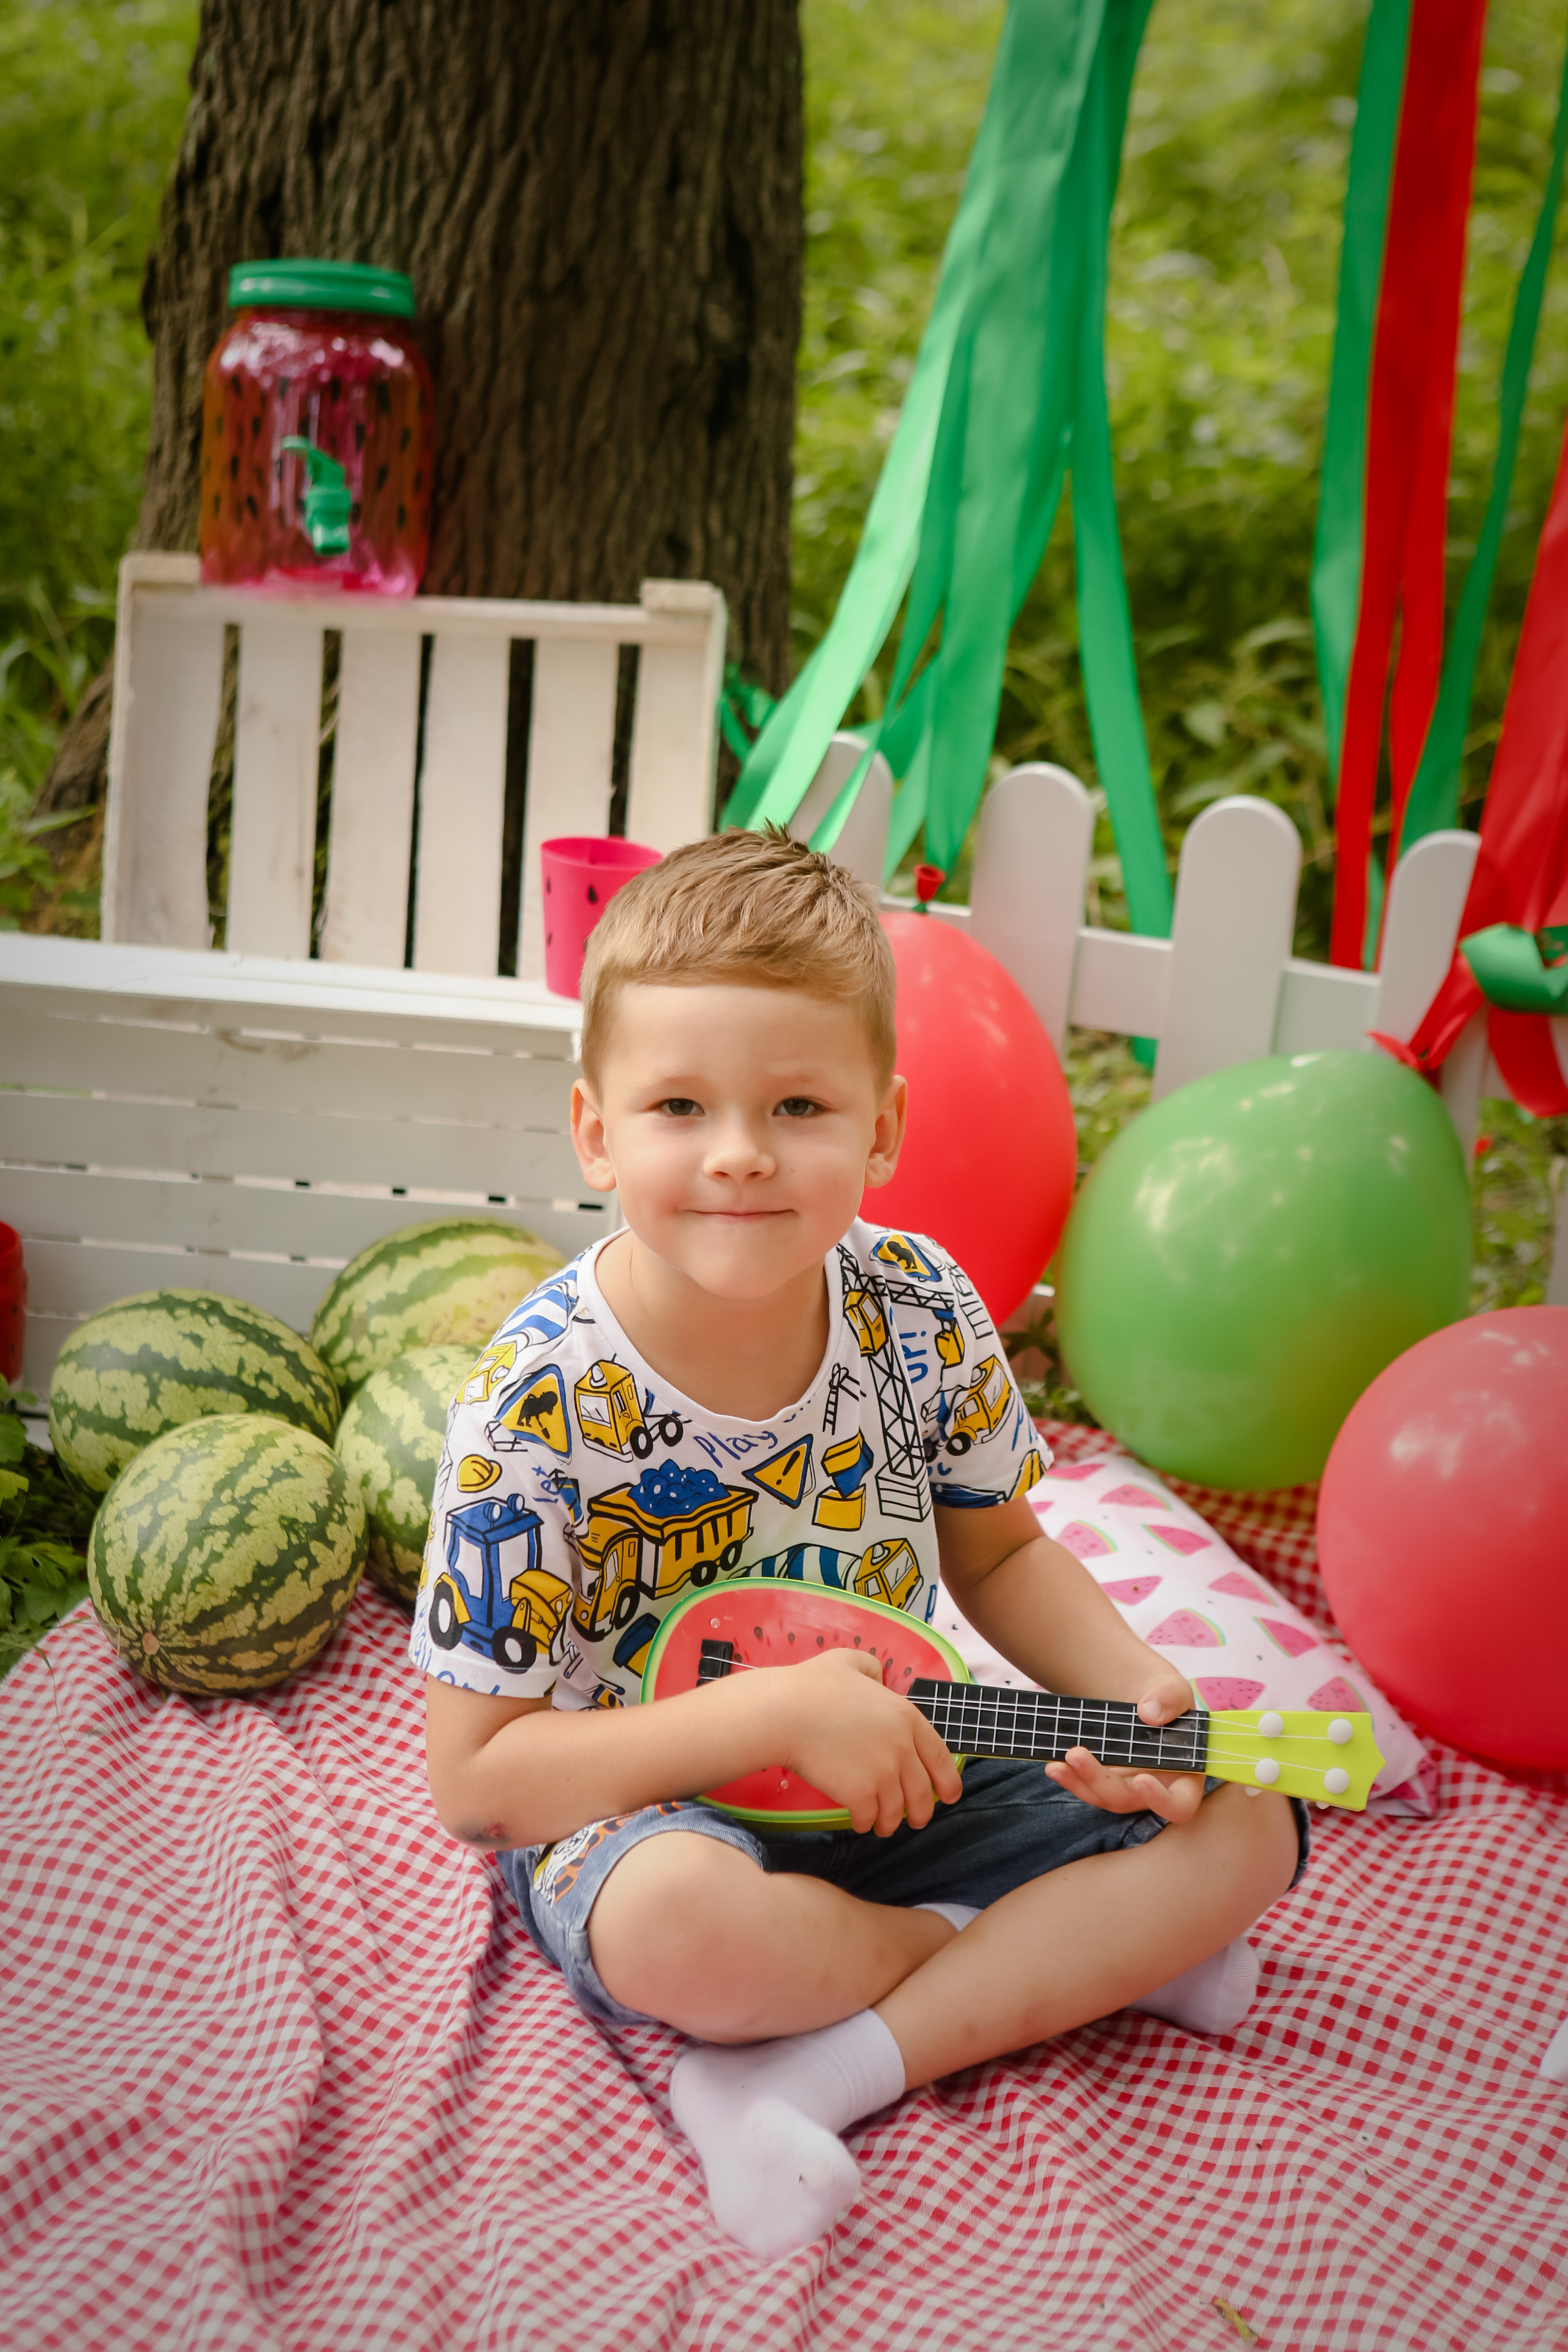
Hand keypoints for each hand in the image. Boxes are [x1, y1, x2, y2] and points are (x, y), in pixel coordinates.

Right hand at [768, 1649, 963, 1836]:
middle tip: (916, 1820)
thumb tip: (879, 1678)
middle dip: (922, 1812)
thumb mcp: (851, 1661)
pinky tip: (860, 1821)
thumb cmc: (813, 1685)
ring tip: (883, 1825)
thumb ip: (873, 1668)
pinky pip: (870, 1818)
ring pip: (897, 1811)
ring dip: (891, 1822)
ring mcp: (882, 1773)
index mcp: (906, 1717)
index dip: (949, 1781)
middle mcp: (901, 1748)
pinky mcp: (860, 1794)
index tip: (950, 1796)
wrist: (786, 1712)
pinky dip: (866, 1823)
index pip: (940, 1757)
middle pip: (923, 1792)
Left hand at [1043, 1664, 1203, 1822]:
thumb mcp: (1173, 1689)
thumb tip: (1149, 1713)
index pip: (1179, 1805)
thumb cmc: (1165, 1697)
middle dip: (1101, 1781)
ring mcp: (1127, 1787)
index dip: (1161, 1800)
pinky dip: (1070, 1777)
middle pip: (1129, 1800)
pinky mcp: (1104, 1780)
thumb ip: (1170, 1698)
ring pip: (1104, 1797)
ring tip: (1056, 1764)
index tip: (1141, 1779)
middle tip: (1076, 1754)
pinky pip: (1087, 1786)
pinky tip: (1052, 1764)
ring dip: (1079, 1783)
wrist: (1139, 1697)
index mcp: (1183, 1776)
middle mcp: (1155, 1789)